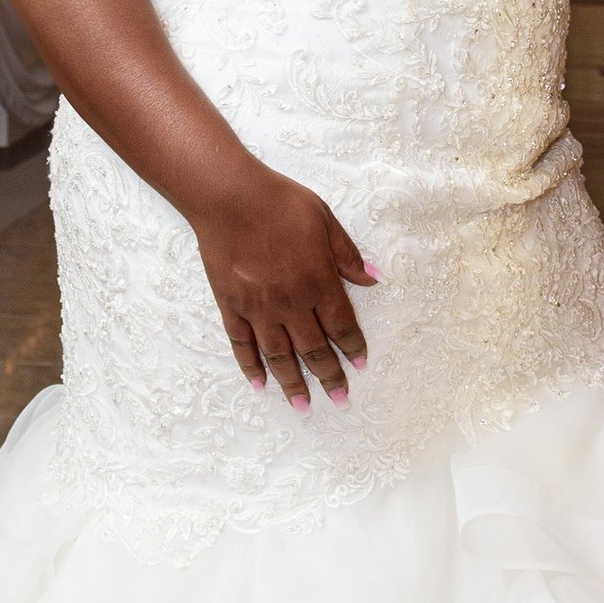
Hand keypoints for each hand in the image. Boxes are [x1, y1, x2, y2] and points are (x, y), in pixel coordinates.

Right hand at [194, 162, 377, 409]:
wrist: (228, 196)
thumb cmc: (279, 202)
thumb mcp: (325, 220)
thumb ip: (347, 255)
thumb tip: (374, 280)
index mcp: (318, 282)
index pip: (342, 326)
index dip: (353, 348)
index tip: (361, 365)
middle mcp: (290, 303)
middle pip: (314, 350)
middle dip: (329, 377)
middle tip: (340, 399)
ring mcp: (258, 308)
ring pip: (279, 356)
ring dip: (293, 383)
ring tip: (303, 406)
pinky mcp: (231, 306)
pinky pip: (242, 345)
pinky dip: (251, 367)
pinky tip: (259, 384)